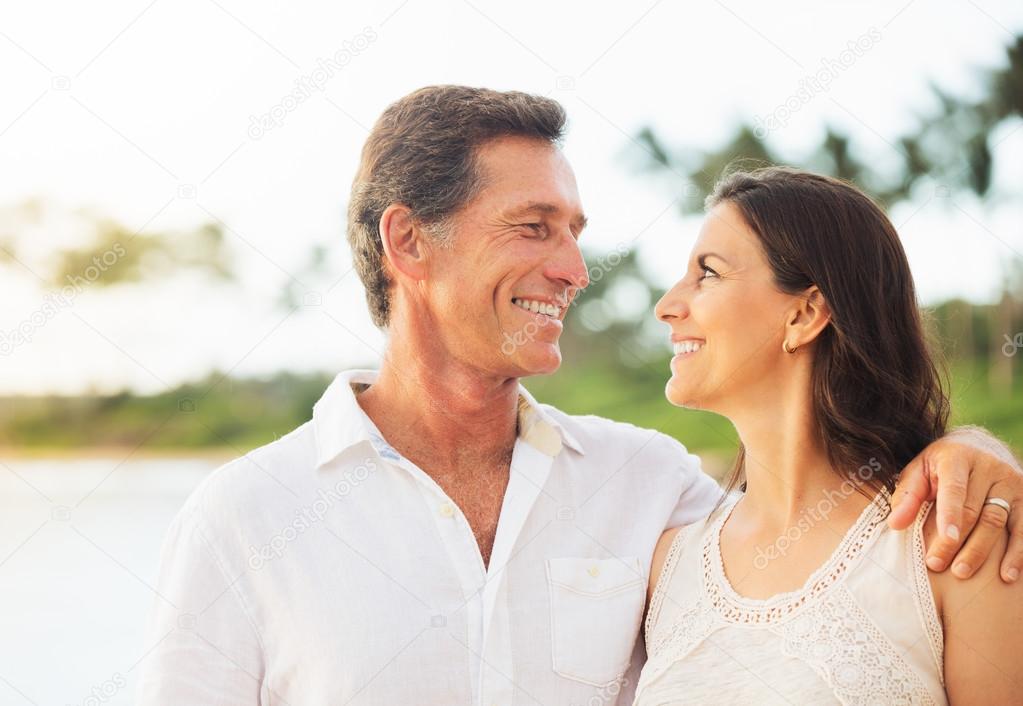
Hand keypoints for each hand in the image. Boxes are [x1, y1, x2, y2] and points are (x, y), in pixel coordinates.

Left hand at [888, 426, 1020, 582]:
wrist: (981, 446)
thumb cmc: (941, 464)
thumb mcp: (920, 470)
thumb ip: (908, 495)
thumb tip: (895, 524)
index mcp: (957, 457)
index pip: (954, 489)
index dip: (951, 514)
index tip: (947, 538)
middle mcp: (988, 467)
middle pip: (973, 510)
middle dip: (955, 541)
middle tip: (936, 564)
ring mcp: (1010, 482)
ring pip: (997, 521)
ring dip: (980, 551)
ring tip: (962, 572)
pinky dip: (1017, 553)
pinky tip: (1008, 575)